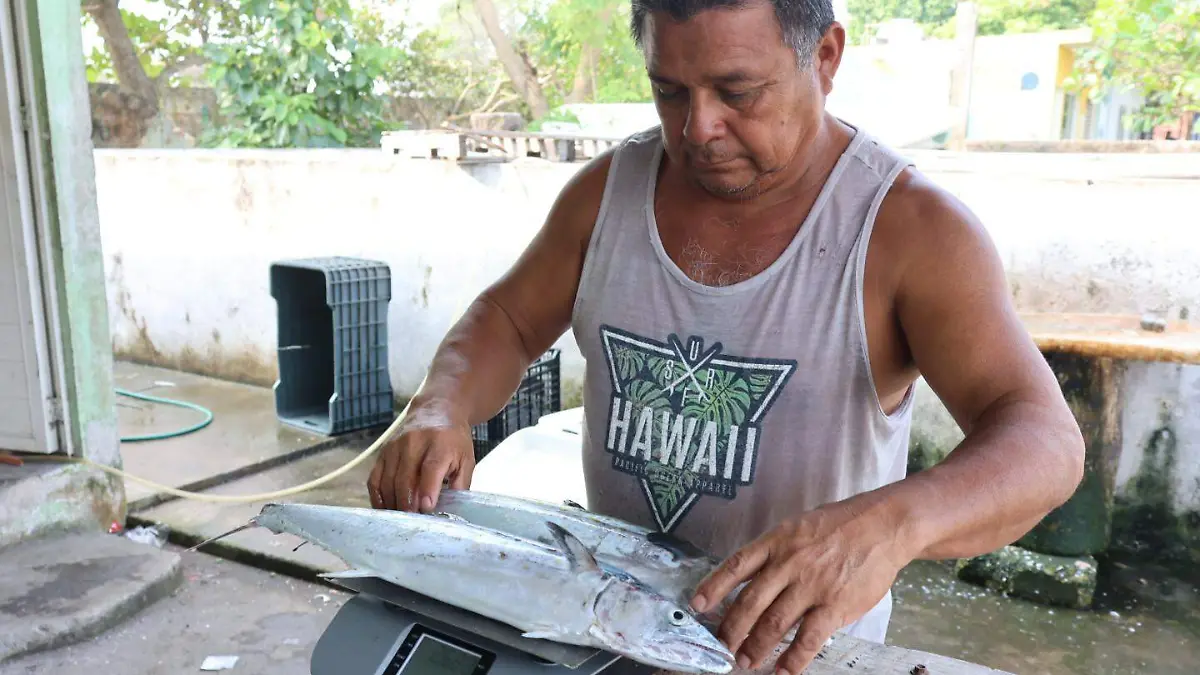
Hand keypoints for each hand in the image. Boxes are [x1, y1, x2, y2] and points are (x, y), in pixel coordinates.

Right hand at [367, 402, 474, 511]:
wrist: (437, 410)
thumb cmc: (454, 440)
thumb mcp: (466, 460)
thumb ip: (460, 485)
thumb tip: (449, 512)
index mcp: (440, 443)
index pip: (430, 468)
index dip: (427, 490)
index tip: (426, 509)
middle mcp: (414, 442)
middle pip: (405, 478)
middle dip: (407, 504)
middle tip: (413, 523)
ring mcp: (395, 446)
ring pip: (388, 481)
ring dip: (392, 504)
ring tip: (401, 520)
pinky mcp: (383, 452)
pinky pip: (374, 478)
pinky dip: (377, 497)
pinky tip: (385, 509)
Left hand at [690, 501, 909, 673]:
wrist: (882, 525)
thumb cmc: (839, 525)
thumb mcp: (797, 527)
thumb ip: (774, 551)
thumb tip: (748, 576)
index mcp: (776, 541)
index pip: (736, 566)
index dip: (713, 587)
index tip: (696, 605)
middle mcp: (788, 563)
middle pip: (750, 602)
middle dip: (731, 628)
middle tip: (721, 646)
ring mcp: (811, 586)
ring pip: (774, 623)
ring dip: (756, 647)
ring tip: (745, 661)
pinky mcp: (834, 605)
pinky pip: (808, 639)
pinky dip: (792, 659)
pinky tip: (781, 671)